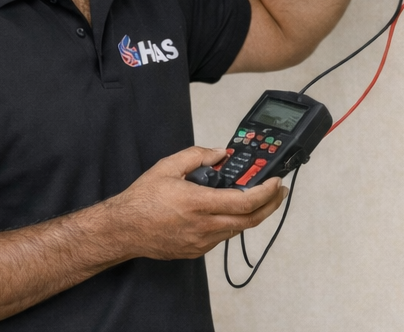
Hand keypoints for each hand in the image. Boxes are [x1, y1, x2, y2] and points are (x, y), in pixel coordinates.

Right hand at [105, 147, 287, 260]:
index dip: (265, 193)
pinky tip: (232, 211)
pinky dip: (233, 223)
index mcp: (198, 203)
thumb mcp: (168, 167)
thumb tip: (220, 154)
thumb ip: (197, 156)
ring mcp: (201, 242)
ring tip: (260, 198)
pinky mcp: (196, 250)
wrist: (124, 229)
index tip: (276, 183)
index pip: (244, 202)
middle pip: (249, 221)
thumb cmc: (142, 199)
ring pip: (237, 230)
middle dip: (270, 205)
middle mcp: (203, 226)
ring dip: (253, 214)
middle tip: (279, 192)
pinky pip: (222, 237)